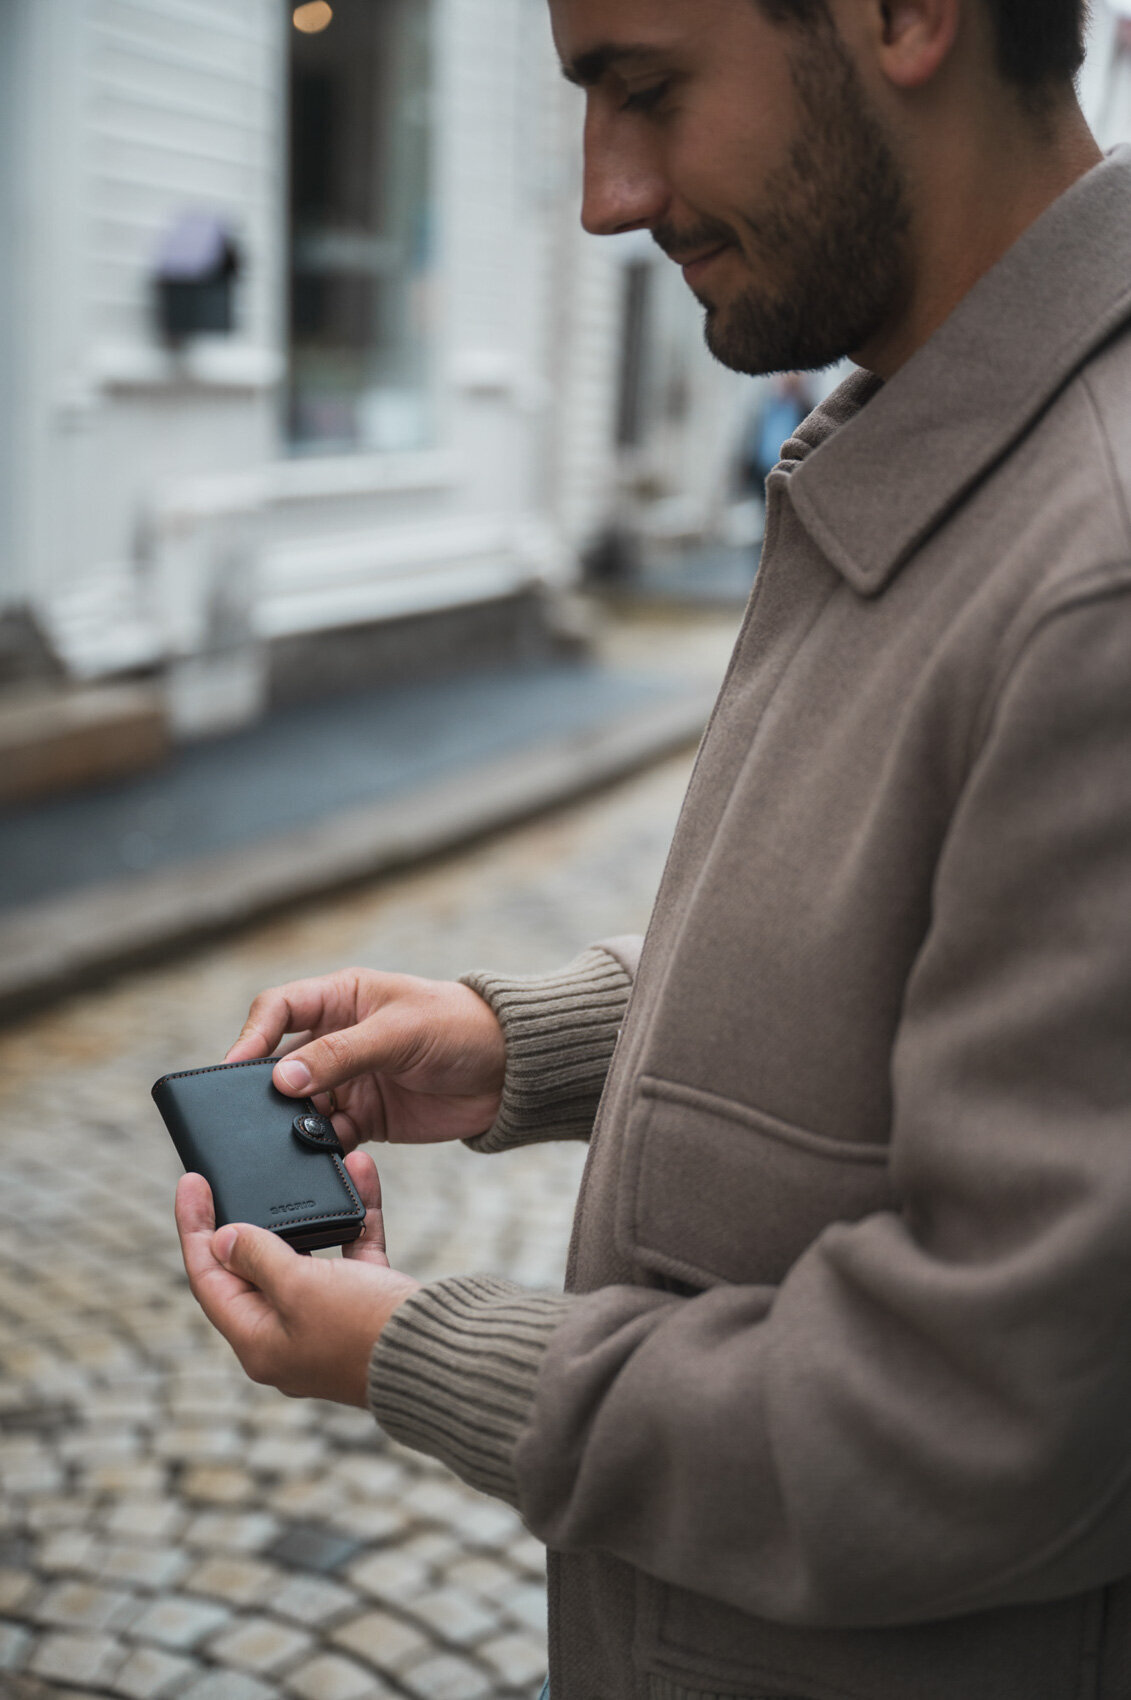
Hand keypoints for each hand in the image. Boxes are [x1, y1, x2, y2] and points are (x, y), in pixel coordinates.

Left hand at [175, 1151, 419, 1406]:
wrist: (440, 1355)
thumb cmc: (363, 1329)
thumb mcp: (299, 1286)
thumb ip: (258, 1257)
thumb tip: (222, 1239)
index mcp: (258, 1341)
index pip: (209, 1278)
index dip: (194, 1228)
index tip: (191, 1181)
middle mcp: (287, 1336)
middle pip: (254, 1268)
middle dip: (251, 1218)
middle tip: (235, 1176)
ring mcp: (328, 1322)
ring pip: (307, 1256)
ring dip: (310, 1211)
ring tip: (304, 1171)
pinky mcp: (366, 1306)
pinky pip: (350, 1252)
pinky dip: (354, 1217)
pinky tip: (360, 1176)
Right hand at [224, 968, 505, 1148]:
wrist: (511, 1072)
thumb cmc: (459, 1028)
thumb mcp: (399, 1032)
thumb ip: (340, 1054)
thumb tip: (282, 1079)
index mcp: (341, 998)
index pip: (278, 1009)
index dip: (252, 1035)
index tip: (234, 1068)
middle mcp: (337, 1039)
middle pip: (280, 1064)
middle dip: (264, 1090)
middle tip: (250, 1117)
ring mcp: (350, 1081)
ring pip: (300, 1106)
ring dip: (293, 1124)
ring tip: (293, 1140)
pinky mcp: (366, 1119)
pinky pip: (327, 1137)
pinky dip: (319, 1149)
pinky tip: (321, 1157)